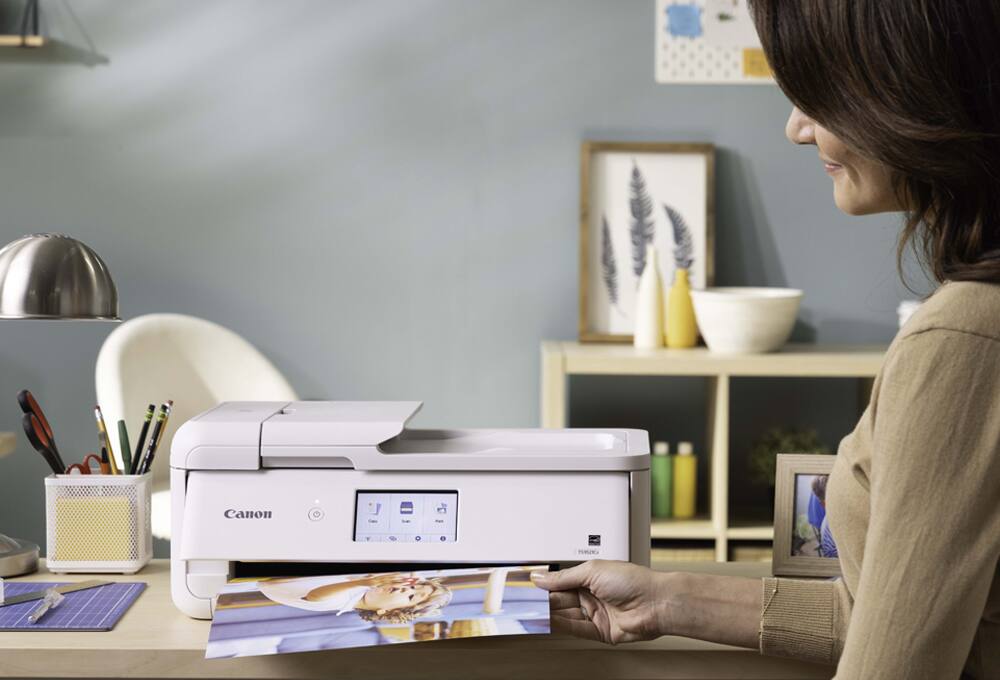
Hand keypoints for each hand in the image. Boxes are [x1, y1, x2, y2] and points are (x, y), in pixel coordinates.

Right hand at [531, 560, 671, 644]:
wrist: (655, 603)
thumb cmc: (633, 580)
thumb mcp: (592, 571)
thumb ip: (563, 577)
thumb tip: (542, 577)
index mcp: (590, 577)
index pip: (561, 581)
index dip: (544, 584)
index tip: (527, 586)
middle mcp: (592, 595)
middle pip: (561, 599)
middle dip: (543, 601)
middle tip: (524, 602)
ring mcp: (596, 614)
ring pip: (566, 615)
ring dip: (548, 615)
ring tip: (530, 613)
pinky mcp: (600, 632)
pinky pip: (575, 629)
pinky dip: (560, 626)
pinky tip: (547, 623)